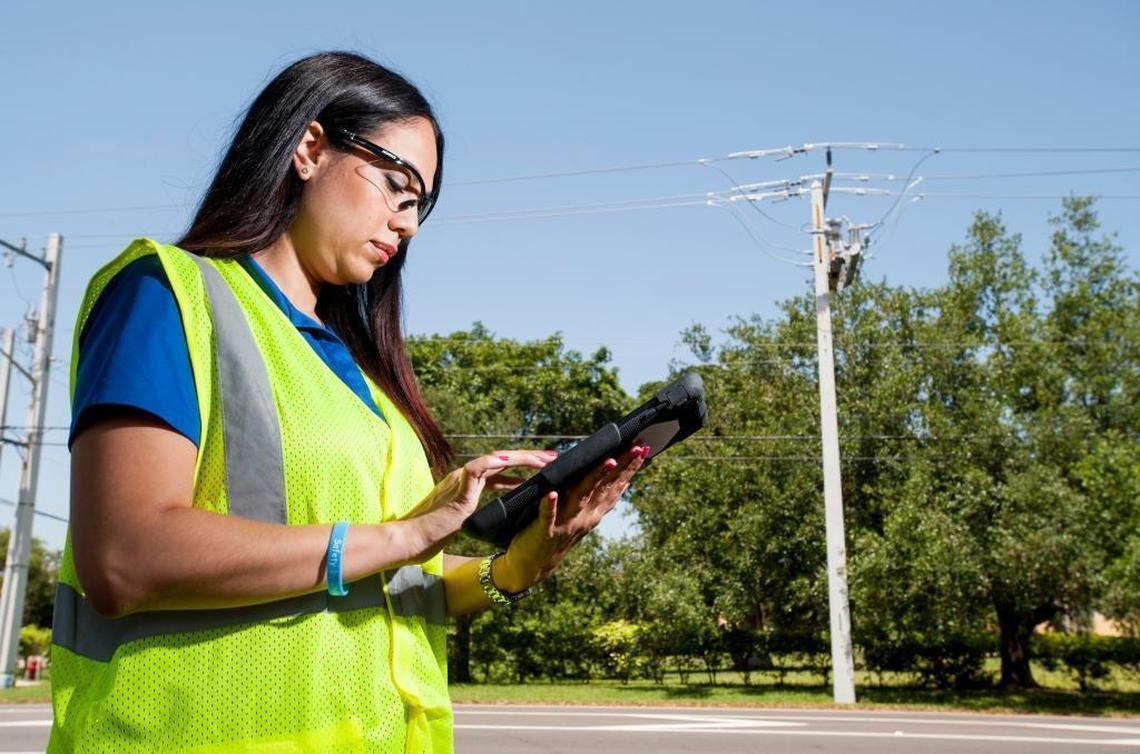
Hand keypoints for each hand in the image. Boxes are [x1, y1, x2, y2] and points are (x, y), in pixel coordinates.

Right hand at [402, 449, 555, 561]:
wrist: (413, 539)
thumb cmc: (436, 534)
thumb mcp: (467, 520)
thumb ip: (483, 512)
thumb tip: (505, 513)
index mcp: (469, 483)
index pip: (501, 469)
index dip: (523, 467)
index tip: (544, 468)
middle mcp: (466, 476)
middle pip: (503, 460)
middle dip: (530, 458)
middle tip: (554, 457)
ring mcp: (460, 479)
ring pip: (495, 459)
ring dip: (521, 458)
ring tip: (543, 460)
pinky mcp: (457, 487)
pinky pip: (477, 468)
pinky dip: (494, 462)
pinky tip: (510, 460)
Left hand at [496, 444, 648, 591]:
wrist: (532, 567)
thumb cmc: (556, 534)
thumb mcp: (582, 516)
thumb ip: (600, 500)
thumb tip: (624, 480)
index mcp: (593, 512)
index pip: (614, 486)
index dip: (628, 467)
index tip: (641, 447)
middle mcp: (584, 517)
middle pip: (604, 487)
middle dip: (621, 466)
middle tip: (636, 448)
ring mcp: (565, 524)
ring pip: (581, 497)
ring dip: (595, 479)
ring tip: (608, 461)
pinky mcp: (544, 531)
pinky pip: (547, 516)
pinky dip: (549, 505)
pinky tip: (551, 493)